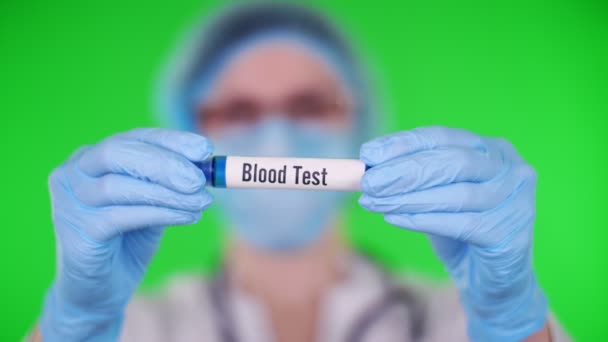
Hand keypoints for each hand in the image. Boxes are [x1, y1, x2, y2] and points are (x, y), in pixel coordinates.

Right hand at [40, 128, 213, 340]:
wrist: (101, 290)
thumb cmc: (128, 240)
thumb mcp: (154, 203)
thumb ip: (172, 183)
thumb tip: (206, 166)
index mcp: (92, 158)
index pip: (133, 138)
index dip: (170, 141)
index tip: (205, 149)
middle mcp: (73, 173)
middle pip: (117, 153)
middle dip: (164, 163)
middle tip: (200, 179)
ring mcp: (69, 202)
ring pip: (119, 186)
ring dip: (168, 193)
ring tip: (202, 202)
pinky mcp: (76, 232)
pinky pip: (121, 217)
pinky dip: (160, 214)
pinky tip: (188, 217)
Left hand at [359, 127, 547, 341]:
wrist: (491, 279)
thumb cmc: (461, 230)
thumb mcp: (434, 196)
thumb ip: (410, 178)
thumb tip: (368, 166)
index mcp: (492, 149)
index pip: (442, 137)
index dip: (403, 144)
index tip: (368, 153)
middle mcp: (511, 168)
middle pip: (451, 162)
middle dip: (403, 171)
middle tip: (368, 182)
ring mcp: (516, 200)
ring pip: (455, 194)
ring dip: (407, 198)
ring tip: (374, 202)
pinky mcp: (510, 234)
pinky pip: (459, 224)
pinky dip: (422, 220)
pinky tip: (394, 219)